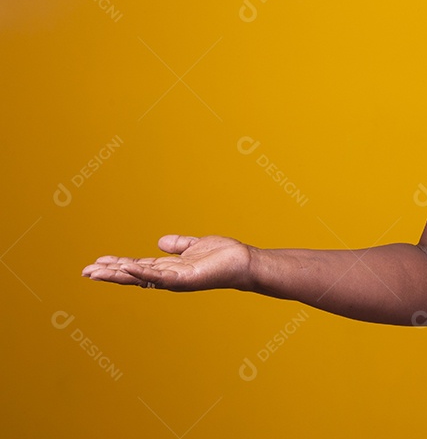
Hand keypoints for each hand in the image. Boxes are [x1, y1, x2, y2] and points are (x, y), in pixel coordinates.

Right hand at [81, 235, 253, 291]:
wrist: (244, 262)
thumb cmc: (223, 255)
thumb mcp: (195, 246)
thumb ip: (178, 245)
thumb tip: (160, 241)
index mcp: (170, 268)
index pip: (137, 267)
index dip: (117, 265)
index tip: (97, 262)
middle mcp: (169, 277)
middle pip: (133, 275)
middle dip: (110, 273)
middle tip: (85, 271)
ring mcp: (175, 280)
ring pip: (140, 278)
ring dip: (118, 275)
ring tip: (96, 272)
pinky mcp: (184, 279)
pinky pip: (159, 277)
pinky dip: (142, 273)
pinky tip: (126, 268)